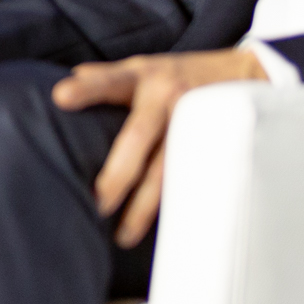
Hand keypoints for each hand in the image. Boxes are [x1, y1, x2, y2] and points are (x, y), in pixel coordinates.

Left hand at [50, 48, 268, 247]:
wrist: (244, 73)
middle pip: (139, 137)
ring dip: (144, 206)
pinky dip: (177, 205)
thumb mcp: (143, 67)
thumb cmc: (178, 76)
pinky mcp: (216, 143)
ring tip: (123, 235)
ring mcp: (194, 120)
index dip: (87, 88)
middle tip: (97, 204)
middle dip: (117, 174)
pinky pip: (194, 179)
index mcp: (142, 76)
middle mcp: (167, 96)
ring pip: (168, 168)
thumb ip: (106, 77)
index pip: (110, 81)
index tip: (60, 97)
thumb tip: (66, 81)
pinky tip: (164, 230)